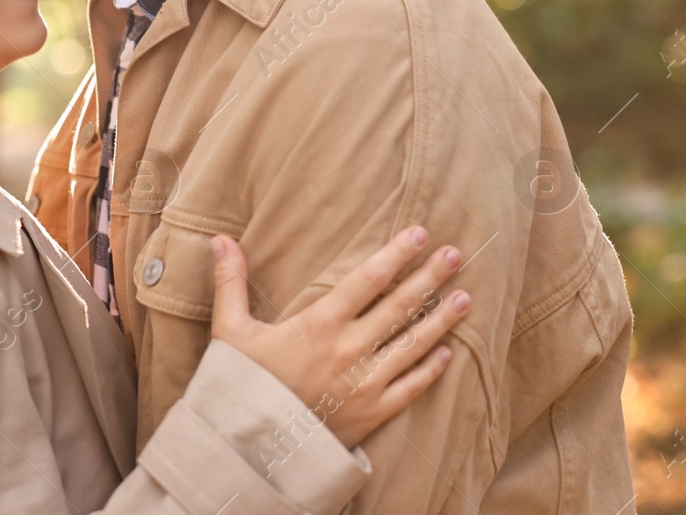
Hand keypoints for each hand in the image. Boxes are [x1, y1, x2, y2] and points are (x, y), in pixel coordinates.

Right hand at [210, 225, 469, 449]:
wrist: (248, 452)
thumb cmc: (239, 388)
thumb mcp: (230, 331)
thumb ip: (231, 282)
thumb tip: (219, 239)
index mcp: (320, 324)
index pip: (369, 279)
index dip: (397, 254)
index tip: (420, 234)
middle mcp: (350, 349)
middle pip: (400, 306)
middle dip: (430, 277)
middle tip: (455, 255)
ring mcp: (365, 383)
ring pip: (413, 343)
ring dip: (442, 319)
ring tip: (466, 297)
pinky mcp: (372, 414)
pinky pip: (410, 387)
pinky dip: (431, 369)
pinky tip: (447, 353)